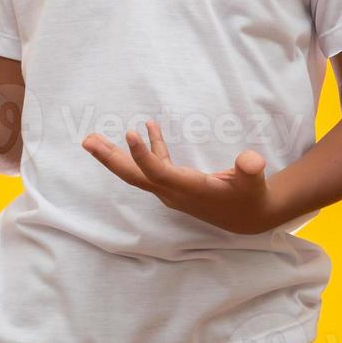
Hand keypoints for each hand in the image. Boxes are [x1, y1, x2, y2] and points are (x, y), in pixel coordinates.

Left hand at [81, 120, 278, 234]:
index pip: (158, 173)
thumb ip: (251, 170)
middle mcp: (172, 192)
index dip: (143, 154)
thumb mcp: (254, 182)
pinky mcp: (174, 184)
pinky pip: (153, 165)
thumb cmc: (250, 196)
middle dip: (110, 159)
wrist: (248, 216)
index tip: (129, 132)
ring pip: (137, 172)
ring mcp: (170, 189)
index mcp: (188, 189)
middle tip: (87, 141)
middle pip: (134, 176)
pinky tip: (146, 127)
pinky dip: (147, 148)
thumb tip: (251, 161)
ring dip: (116, 155)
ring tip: (94, 138)